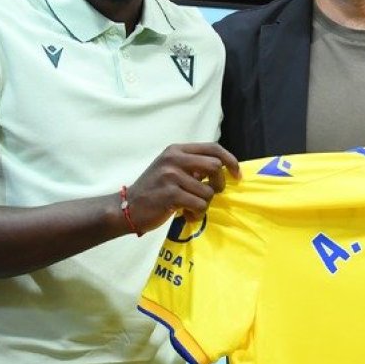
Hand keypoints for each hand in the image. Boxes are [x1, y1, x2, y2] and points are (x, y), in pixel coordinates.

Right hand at [124, 143, 239, 234]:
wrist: (127, 207)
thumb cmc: (154, 190)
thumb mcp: (171, 169)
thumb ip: (193, 166)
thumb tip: (223, 169)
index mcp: (177, 149)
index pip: (213, 148)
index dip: (230, 160)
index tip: (237, 175)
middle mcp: (174, 158)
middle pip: (215, 166)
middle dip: (219, 184)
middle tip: (211, 194)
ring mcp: (171, 175)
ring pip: (208, 191)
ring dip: (204, 204)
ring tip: (191, 208)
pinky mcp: (170, 194)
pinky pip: (199, 205)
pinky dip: (197, 214)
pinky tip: (186, 215)